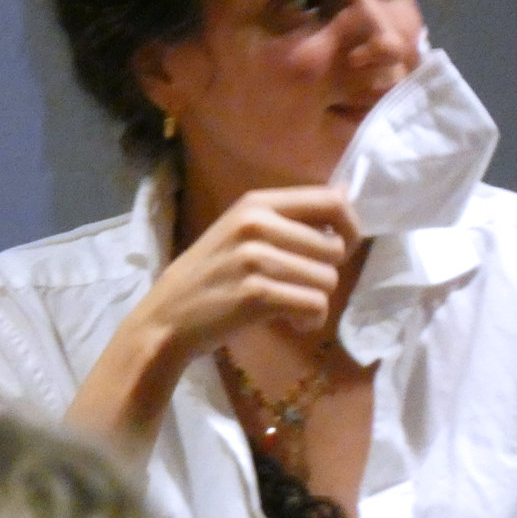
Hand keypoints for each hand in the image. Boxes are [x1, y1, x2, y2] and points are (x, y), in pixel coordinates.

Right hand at [141, 186, 360, 360]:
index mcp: (255, 203)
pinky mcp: (256, 294)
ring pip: (327, 280)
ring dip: (315, 300)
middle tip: (297, 286)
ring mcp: (255, 258)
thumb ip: (286, 217)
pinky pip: (314, 305)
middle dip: (324, 273)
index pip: (330, 201)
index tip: (340, 249)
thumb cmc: (207, 277)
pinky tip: (292, 323)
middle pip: (334, 249)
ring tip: (289, 306)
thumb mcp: (240, 233)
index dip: (350, 227)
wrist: (166, 318)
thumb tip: (344, 194)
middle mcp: (256, 224)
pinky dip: (309, 320)